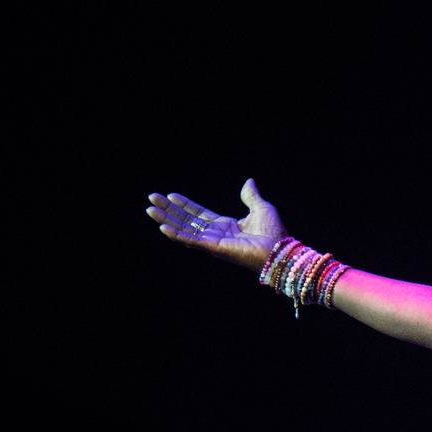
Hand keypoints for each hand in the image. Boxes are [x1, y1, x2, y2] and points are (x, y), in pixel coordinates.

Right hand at [145, 179, 284, 271]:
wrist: (280, 249)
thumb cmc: (274, 233)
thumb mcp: (261, 208)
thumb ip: (250, 196)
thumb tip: (248, 181)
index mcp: (226, 226)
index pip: (199, 214)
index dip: (185, 205)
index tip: (170, 196)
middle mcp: (217, 235)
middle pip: (187, 221)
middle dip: (169, 211)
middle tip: (151, 200)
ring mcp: (214, 243)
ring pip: (184, 230)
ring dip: (166, 221)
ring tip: (150, 211)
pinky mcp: (215, 248)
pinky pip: (192, 241)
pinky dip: (177, 235)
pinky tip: (163, 228)